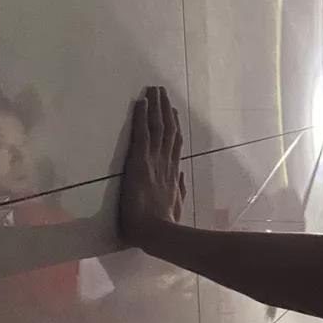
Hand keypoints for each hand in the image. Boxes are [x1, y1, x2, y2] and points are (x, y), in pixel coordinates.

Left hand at [120, 86, 185, 245]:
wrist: (158, 232)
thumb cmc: (165, 226)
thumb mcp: (177, 207)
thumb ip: (179, 190)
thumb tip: (181, 177)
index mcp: (173, 174)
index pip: (175, 144)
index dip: (175, 126)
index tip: (174, 112)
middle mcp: (166, 162)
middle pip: (168, 130)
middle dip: (166, 109)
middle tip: (163, 92)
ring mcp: (155, 160)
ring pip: (158, 126)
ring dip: (156, 106)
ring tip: (154, 90)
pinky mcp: (141, 160)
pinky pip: (142, 133)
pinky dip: (142, 116)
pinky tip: (141, 102)